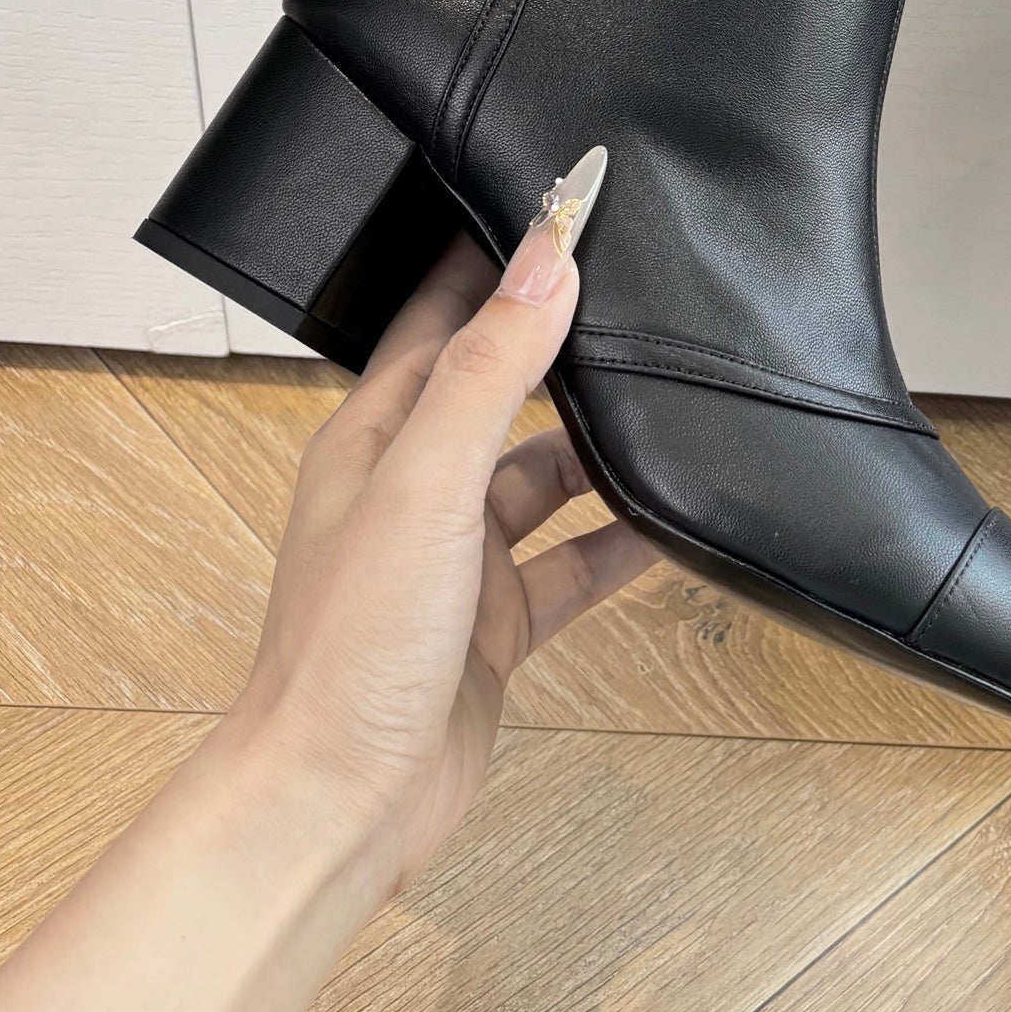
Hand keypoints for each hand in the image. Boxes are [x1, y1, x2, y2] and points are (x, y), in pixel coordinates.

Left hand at [223, 151, 649, 898]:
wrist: (337, 806)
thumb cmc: (345, 653)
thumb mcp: (426, 486)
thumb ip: (488, 371)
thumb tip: (546, 261)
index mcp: (372, 440)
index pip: (440, 318)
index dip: (499, 260)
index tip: (565, 206)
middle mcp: (412, 491)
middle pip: (501, 390)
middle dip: (564, 347)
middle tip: (642, 296)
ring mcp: (456, 562)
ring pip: (545, 478)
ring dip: (602, 448)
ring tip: (672, 405)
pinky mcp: (496, 627)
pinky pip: (574, 564)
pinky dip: (623, 542)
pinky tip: (674, 523)